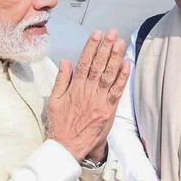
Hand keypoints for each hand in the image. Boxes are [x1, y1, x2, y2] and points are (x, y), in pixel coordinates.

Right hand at [47, 29, 129, 161]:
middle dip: (106, 47)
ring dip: (115, 58)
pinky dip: (122, 77)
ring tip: (120, 43)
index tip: (96, 34)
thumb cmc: (60, 124)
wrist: (68, 147)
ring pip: (109, 75)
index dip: (91, 47)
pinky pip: (117, 90)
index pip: (84, 62)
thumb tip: (65, 61)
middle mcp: (88, 91)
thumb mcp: (54, 100)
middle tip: (112, 32)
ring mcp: (99, 100)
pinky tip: (127, 64)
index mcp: (75, 88)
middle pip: (98, 65)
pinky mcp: (108, 110)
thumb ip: (61, 80)